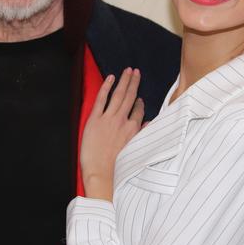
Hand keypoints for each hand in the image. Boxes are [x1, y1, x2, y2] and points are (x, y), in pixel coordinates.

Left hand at [80, 68, 143, 200]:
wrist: (101, 173)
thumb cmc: (117, 167)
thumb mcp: (135, 151)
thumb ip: (142, 135)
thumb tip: (149, 124)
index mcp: (133, 130)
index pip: (138, 111)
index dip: (139, 103)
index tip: (139, 98)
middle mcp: (122, 121)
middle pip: (130, 97)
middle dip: (134, 83)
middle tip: (136, 72)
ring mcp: (108, 119)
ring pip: (118, 95)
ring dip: (124, 81)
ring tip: (128, 71)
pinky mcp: (95, 119)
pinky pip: (101, 99)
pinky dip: (106, 87)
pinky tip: (110, 78)